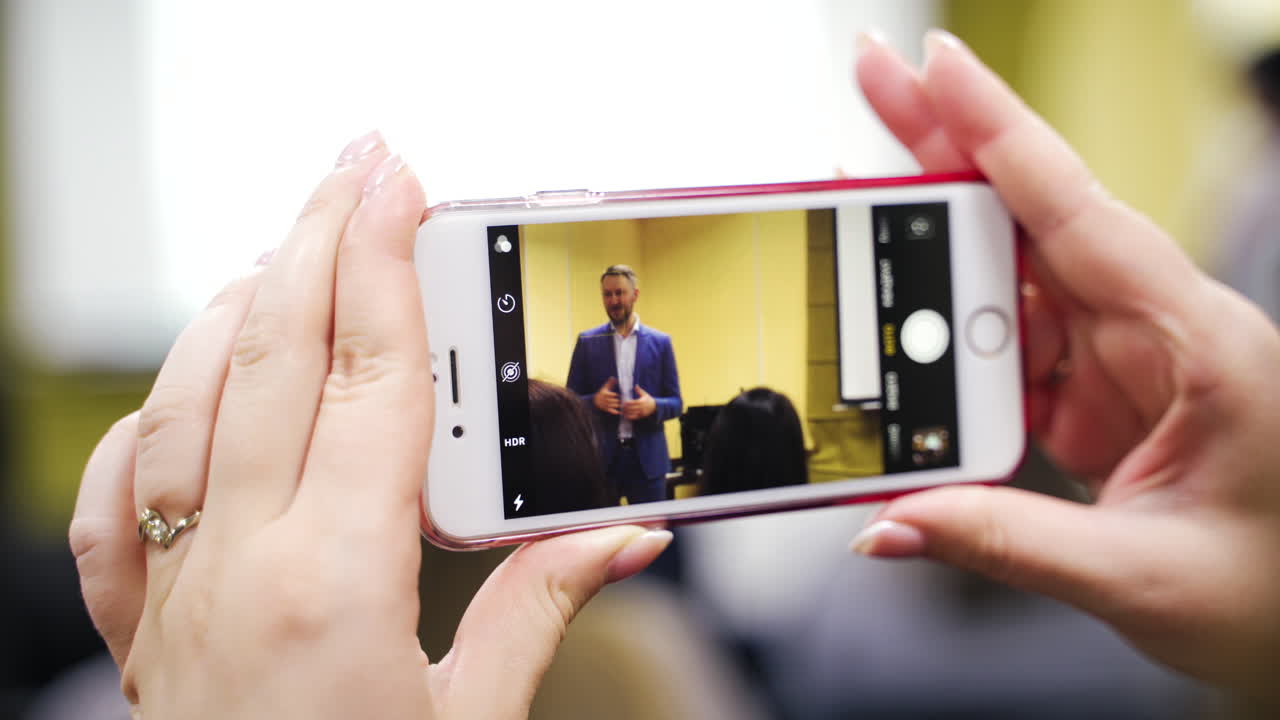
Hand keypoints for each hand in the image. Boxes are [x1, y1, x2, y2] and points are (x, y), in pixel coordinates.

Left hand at [69, 131, 670, 718]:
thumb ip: (540, 612)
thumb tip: (624, 538)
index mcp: (339, 584)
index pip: (370, 380)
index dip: (390, 268)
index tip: (402, 186)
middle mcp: (239, 566)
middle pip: (274, 354)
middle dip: (320, 238)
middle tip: (359, 164)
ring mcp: (175, 588)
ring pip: (187, 399)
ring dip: (238, 303)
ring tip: (291, 242)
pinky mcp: (141, 622)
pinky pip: (120, 491)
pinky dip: (150, 412)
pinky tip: (188, 377)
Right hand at [594, 376, 620, 414]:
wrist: (595, 401)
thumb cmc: (602, 393)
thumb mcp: (605, 387)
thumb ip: (609, 383)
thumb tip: (613, 377)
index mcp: (603, 394)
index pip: (608, 394)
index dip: (612, 395)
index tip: (617, 394)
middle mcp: (603, 400)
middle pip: (610, 401)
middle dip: (615, 401)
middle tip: (621, 400)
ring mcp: (604, 405)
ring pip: (610, 406)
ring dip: (616, 405)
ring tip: (621, 405)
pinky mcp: (605, 409)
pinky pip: (610, 411)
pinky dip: (614, 412)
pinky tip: (619, 412)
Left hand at [622, 385, 656, 420]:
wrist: (655, 406)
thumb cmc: (648, 399)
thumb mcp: (645, 394)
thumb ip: (639, 390)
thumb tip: (636, 385)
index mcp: (641, 401)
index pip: (633, 402)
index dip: (628, 403)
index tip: (624, 402)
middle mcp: (641, 407)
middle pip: (632, 408)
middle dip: (626, 408)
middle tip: (621, 407)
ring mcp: (641, 412)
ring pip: (633, 413)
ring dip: (627, 413)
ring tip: (622, 412)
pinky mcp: (641, 416)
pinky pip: (635, 417)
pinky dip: (630, 417)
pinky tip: (625, 417)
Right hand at [849, 31, 1279, 699]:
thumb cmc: (1274, 598)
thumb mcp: (1141, 577)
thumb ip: (1005, 544)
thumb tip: (891, 521)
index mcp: (1198, 347)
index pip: (1083, 216)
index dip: (1001, 132)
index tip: (935, 63)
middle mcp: (1159, 332)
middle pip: (1034, 217)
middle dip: (947, 149)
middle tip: (873, 86)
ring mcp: (1125, 361)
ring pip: (1015, 274)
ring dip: (936, 245)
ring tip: (859, 210)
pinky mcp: (1095, 396)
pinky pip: (1011, 345)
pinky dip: (952, 336)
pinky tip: (905, 328)